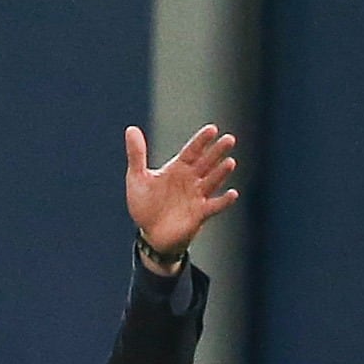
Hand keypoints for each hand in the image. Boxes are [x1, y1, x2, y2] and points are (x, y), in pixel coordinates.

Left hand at [123, 122, 238, 262]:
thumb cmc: (145, 205)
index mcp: (178, 168)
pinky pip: (214, 206)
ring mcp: (197, 196)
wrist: (151, 235)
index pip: (192, 151)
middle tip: (229, 139)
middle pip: (207, 162)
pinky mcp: (200, 214)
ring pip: (212, 181)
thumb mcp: (137, 178)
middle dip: (217, 152)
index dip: (202, 141)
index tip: (212, 129)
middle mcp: (191, 180)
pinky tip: (233, 194)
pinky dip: (223, 201)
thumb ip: (137, 155)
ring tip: (230, 162)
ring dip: (221, 173)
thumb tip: (131, 129)